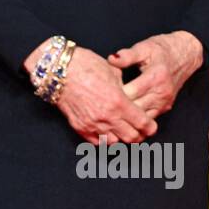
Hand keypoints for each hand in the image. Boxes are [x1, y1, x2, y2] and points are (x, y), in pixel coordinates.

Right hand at [23, 40, 156, 143]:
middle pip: (132, 138)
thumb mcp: (113, 73)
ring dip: (121, 137)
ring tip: (121, 130)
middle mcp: (107, 116)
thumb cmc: (85, 66)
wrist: (58, 70)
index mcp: (118, 101)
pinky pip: (97, 142)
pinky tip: (106, 131)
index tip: (150, 125)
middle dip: (138, 134)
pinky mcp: (80, 127)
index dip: (150, 127)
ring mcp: (92, 124)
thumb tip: (131, 96)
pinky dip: (104, 139)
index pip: (143, 124)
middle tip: (138, 129)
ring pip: (115, 143)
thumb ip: (125, 88)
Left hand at [109, 31, 202, 119]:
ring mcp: (164, 103)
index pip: (130, 93)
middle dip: (118, 108)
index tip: (101, 93)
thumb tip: (112, 59)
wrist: (185, 56)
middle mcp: (162, 93)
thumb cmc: (162, 50)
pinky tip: (122, 116)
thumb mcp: (144, 47)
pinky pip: (148, 119)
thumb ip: (128, 55)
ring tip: (109, 113)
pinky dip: (135, 119)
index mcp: (156, 77)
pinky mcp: (165, 108)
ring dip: (126, 117)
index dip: (114, 94)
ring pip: (142, 118)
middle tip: (101, 106)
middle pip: (135, 109)